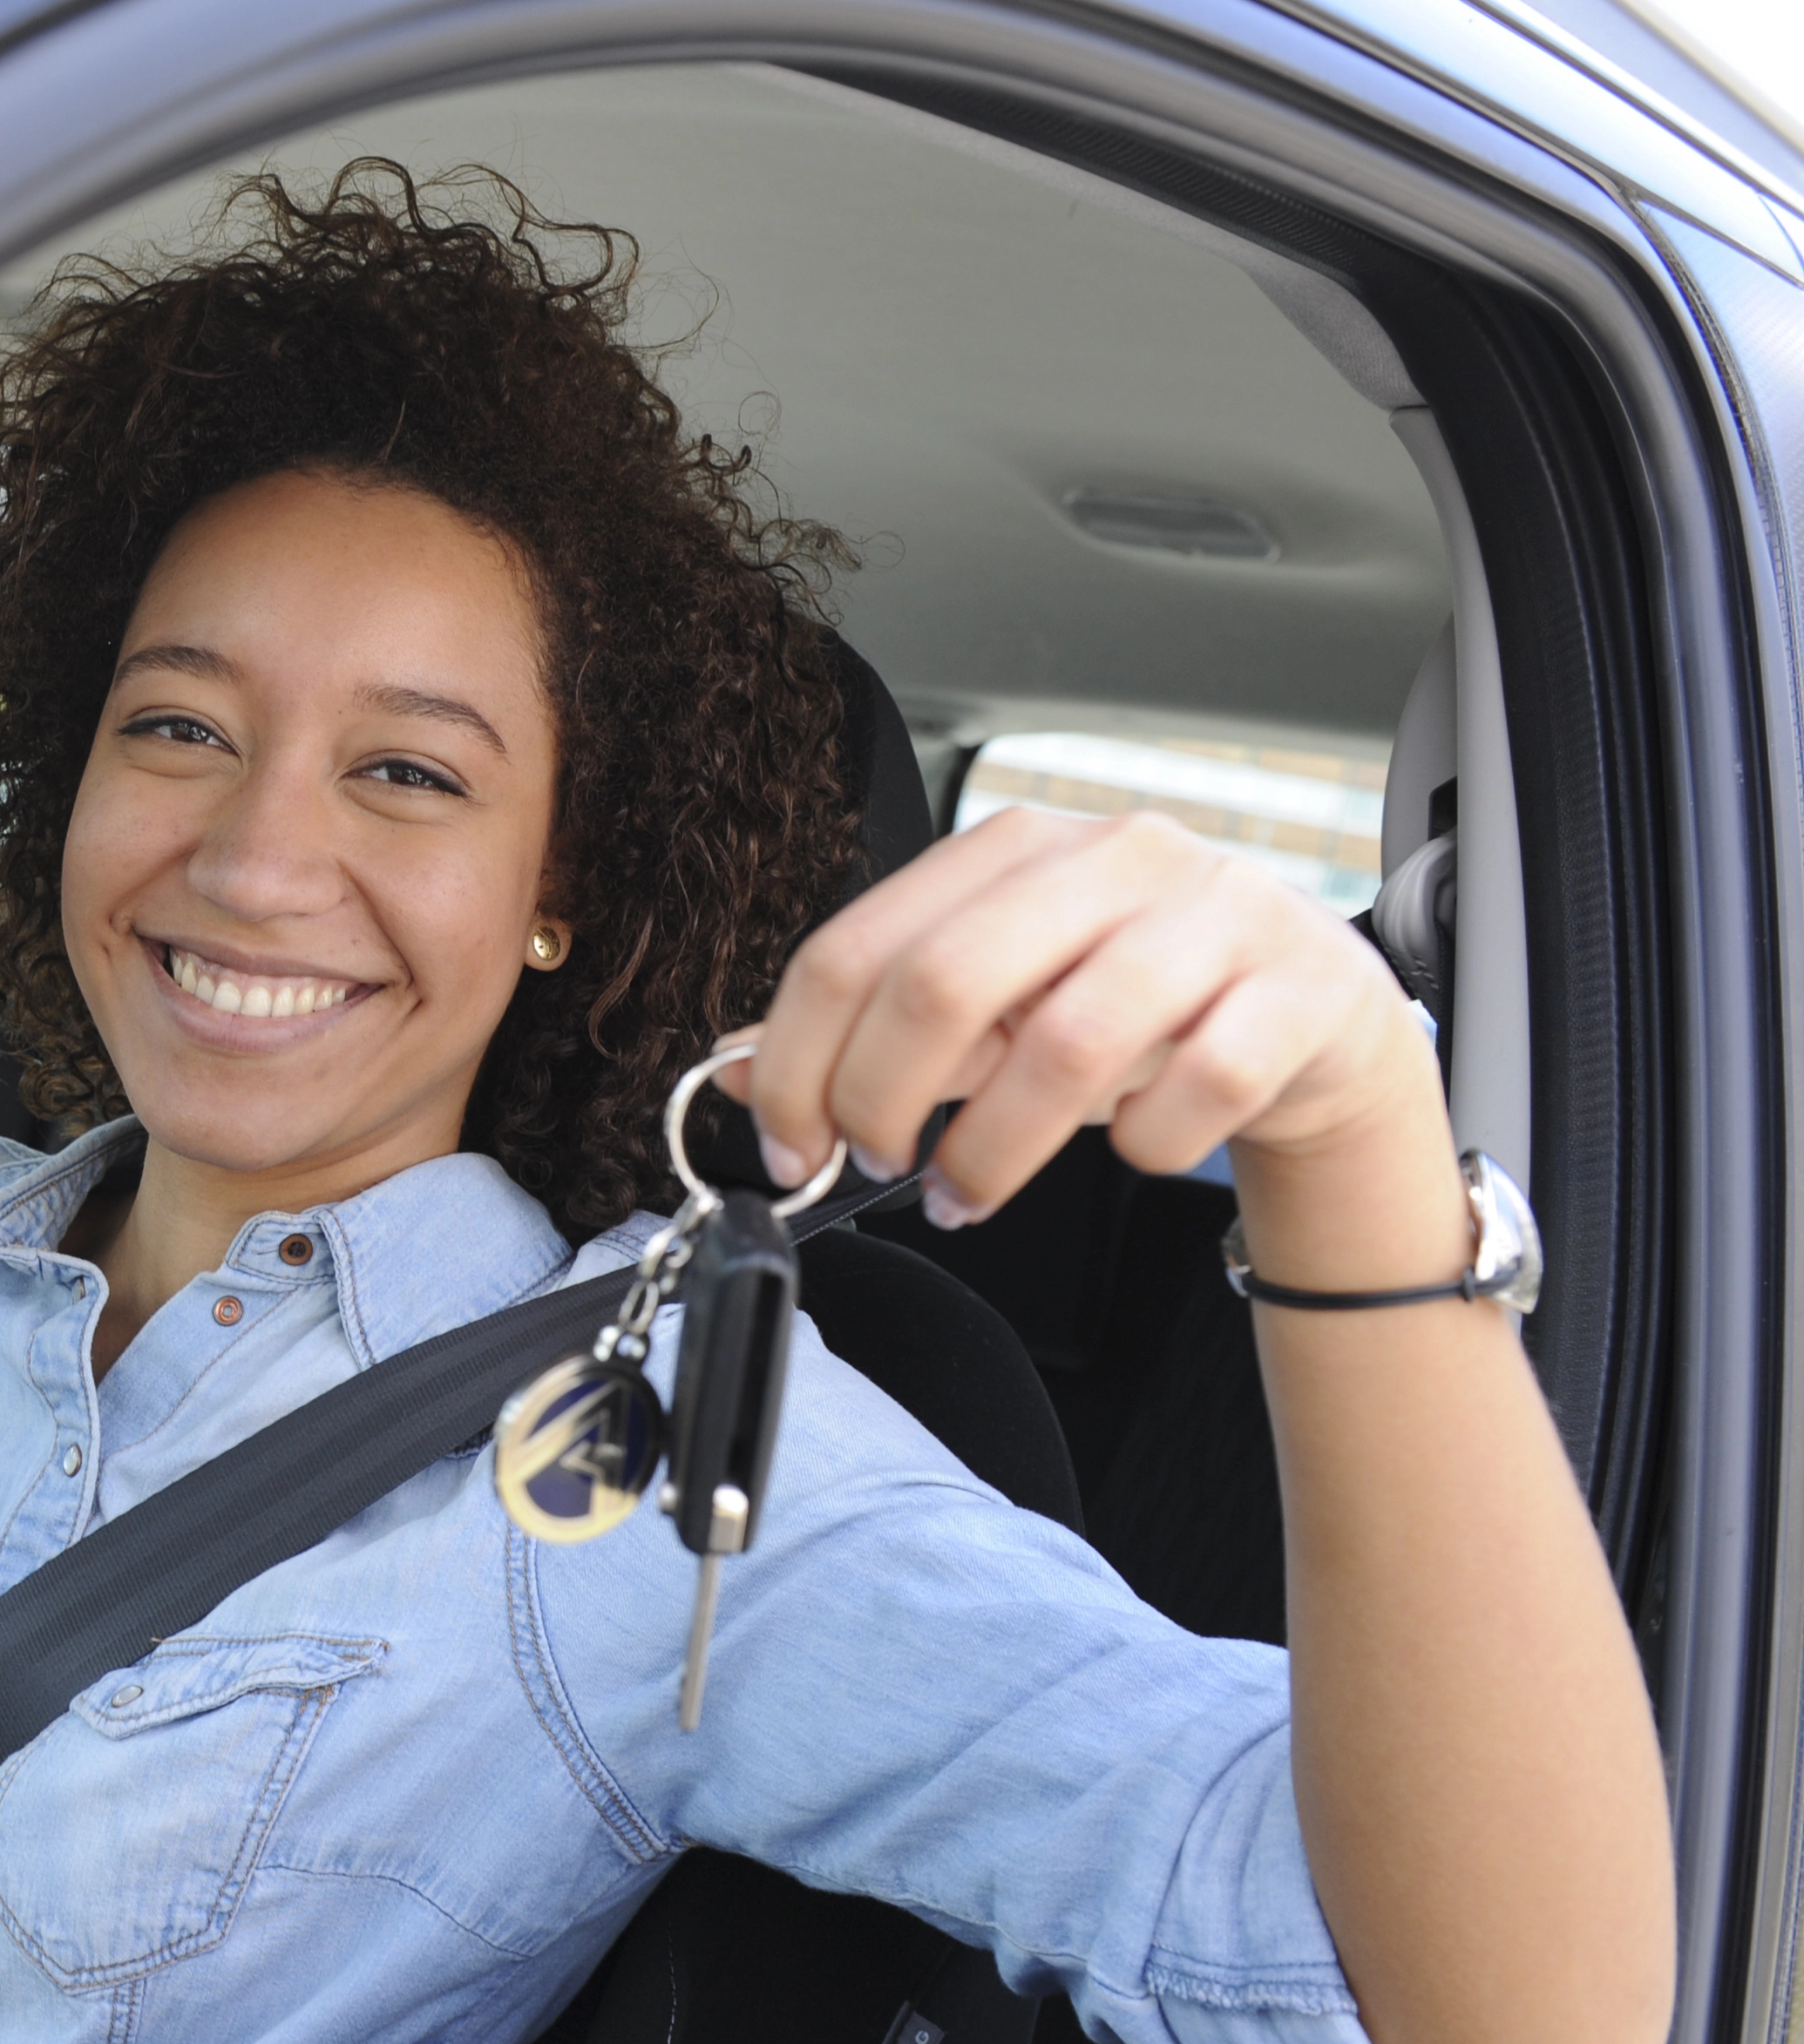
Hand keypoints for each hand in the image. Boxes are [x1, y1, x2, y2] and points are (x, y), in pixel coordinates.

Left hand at [734, 807, 1437, 1226]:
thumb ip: (870, 1032)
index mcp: (1012, 847)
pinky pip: (1202, 1084)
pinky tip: (1130, 1149)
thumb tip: (731, 1077)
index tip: (787, 1148)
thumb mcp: (992, 1006)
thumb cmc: (1134, 1007)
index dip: (796, 1064)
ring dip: (993, 1148)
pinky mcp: (1299, 990)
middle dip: (883, 1100)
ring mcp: (1215, 915)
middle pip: (945, 982)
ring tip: (964, 1196)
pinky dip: (1146, 1142)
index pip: (855, 949)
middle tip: (875, 1167)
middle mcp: (1112, 857)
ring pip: (1068, 1042)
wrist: (1313, 1017)